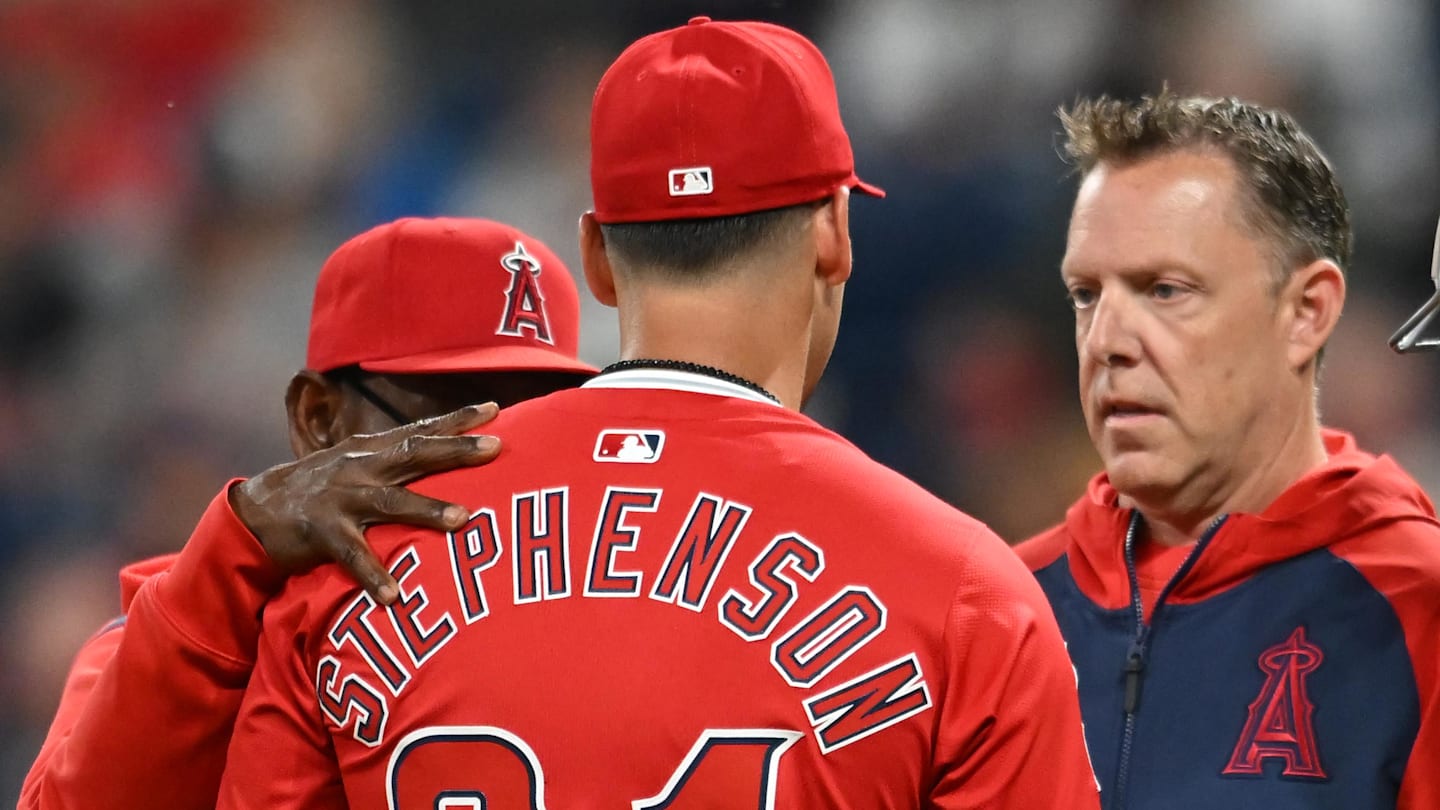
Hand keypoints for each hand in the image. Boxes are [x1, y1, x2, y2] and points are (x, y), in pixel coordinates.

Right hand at [229, 403, 501, 604]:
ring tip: (463, 519)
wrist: (257, 511)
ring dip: (427, 509)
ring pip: (390, 502)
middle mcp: (361, 467)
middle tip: (495, 448)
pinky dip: (373, 575)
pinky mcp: (320, 533)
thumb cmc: (323, 489)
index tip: (495, 409)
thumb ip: (397, 459)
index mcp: (372, 450)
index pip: (421, 430)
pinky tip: (394, 596)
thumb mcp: (358, 464)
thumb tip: (447, 450)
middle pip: (415, 454)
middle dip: (456, 450)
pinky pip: (352, 556)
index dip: (457, 420)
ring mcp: (341, 499)